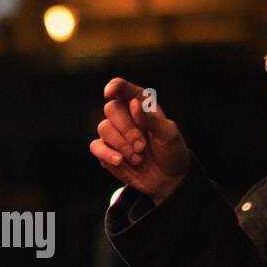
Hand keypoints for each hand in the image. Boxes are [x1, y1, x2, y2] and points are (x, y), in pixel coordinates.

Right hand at [90, 78, 190, 203]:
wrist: (168, 179)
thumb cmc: (171, 151)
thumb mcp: (168, 135)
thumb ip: (152, 119)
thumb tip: (133, 104)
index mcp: (141, 105)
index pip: (124, 89)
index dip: (115, 87)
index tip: (110, 92)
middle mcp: (125, 116)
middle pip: (112, 109)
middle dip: (127, 129)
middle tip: (142, 146)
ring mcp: (114, 134)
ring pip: (103, 128)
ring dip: (121, 144)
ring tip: (138, 158)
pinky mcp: (106, 151)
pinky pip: (96, 146)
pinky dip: (106, 153)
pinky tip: (120, 161)